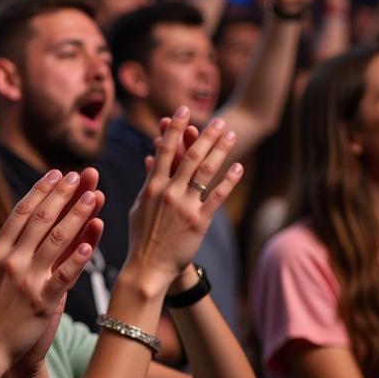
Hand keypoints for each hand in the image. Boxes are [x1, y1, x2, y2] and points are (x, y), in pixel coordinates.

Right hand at [0, 171, 100, 377]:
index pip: (21, 213)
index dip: (41, 191)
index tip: (57, 174)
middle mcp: (11, 263)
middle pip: (42, 221)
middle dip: (64, 195)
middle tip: (82, 176)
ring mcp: (27, 283)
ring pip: (57, 242)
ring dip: (78, 217)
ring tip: (95, 197)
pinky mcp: (42, 303)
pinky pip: (64, 277)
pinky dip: (78, 258)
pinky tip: (92, 241)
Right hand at [126, 108, 242, 291]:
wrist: (147, 266)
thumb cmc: (140, 237)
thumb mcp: (139, 207)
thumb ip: (149, 183)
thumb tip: (153, 161)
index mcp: (152, 187)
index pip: (164, 150)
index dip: (175, 128)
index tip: (184, 111)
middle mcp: (169, 192)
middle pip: (191, 156)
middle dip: (206, 135)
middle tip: (219, 120)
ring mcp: (185, 206)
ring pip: (206, 171)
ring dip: (221, 150)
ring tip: (231, 135)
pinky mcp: (199, 220)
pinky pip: (218, 196)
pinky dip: (229, 180)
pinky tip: (239, 167)